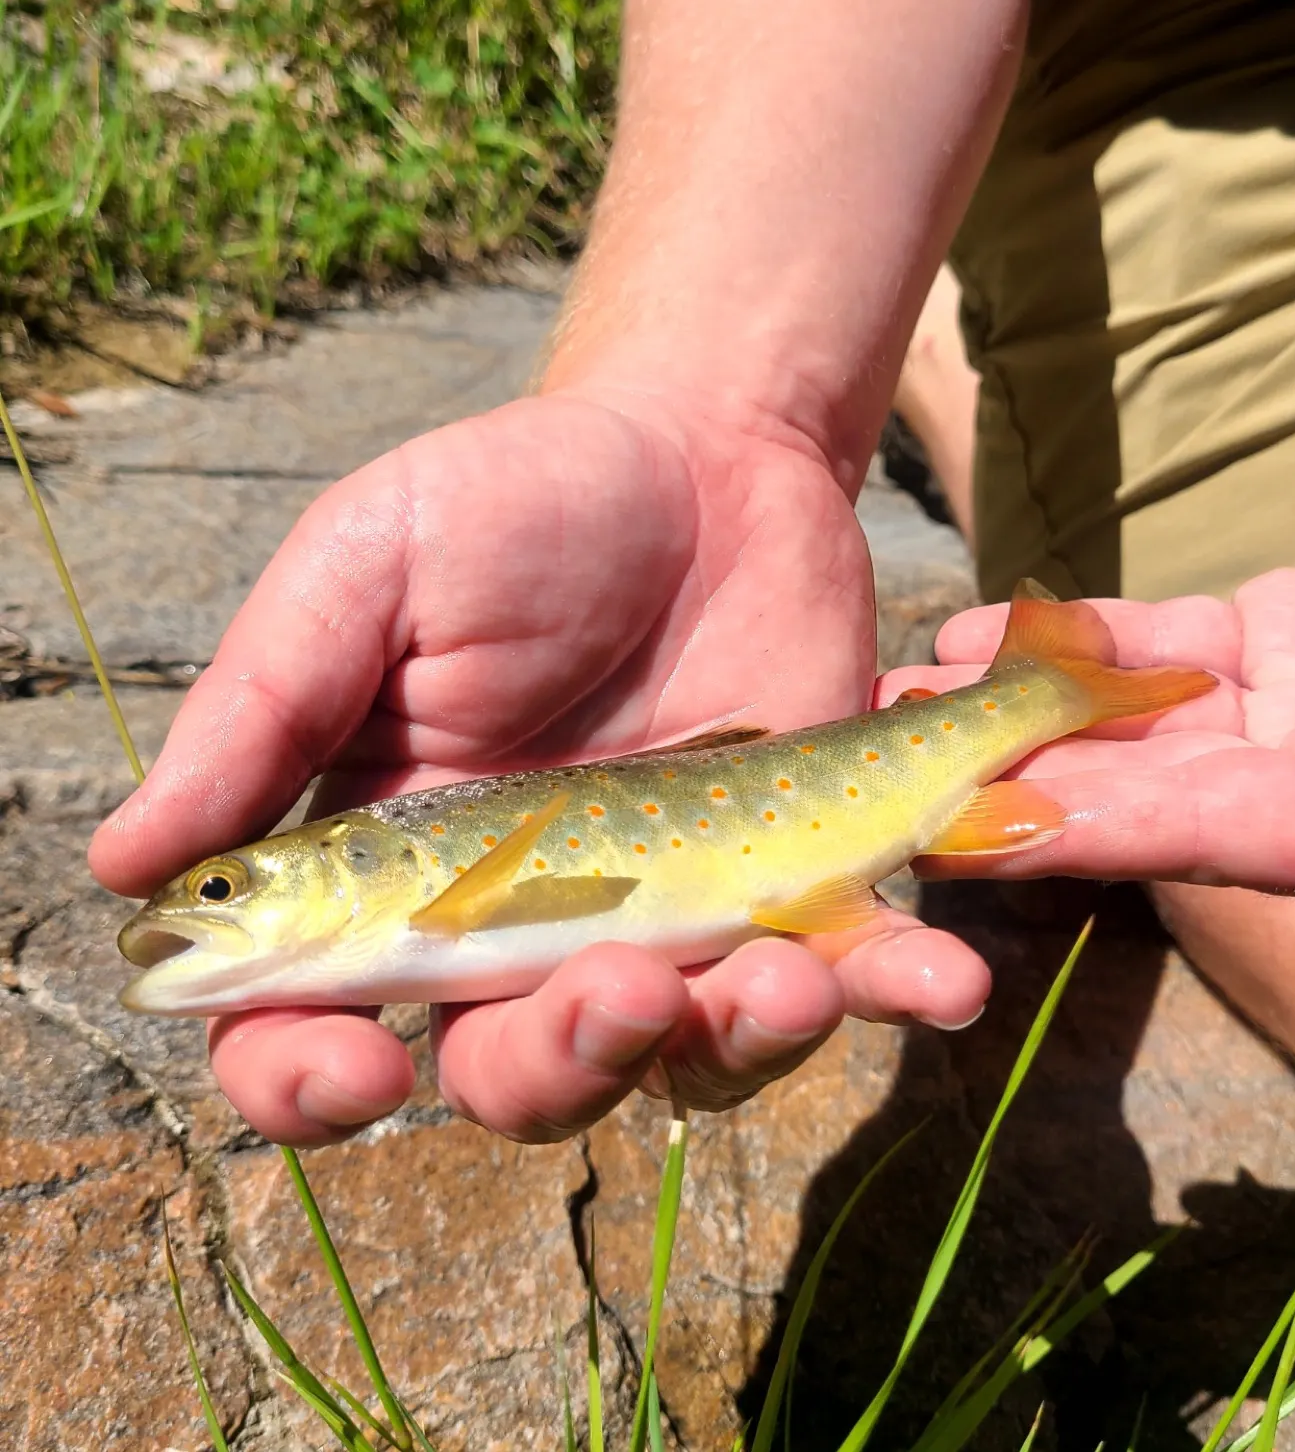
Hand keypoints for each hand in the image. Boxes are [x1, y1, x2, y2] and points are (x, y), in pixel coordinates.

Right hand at [90, 390, 991, 1145]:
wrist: (714, 452)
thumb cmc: (522, 503)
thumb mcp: (370, 572)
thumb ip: (262, 713)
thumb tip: (129, 868)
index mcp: (391, 865)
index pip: (311, 1024)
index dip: (310, 1079)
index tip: (356, 1068)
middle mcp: (520, 922)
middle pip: (510, 1074)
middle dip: (557, 1064)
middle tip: (612, 987)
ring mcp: (662, 917)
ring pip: (674, 1060)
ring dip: (729, 1047)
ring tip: (787, 978)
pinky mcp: (787, 887)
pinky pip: (824, 980)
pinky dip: (877, 990)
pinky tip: (929, 972)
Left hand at [902, 377, 1294, 1177]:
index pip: (1224, 835)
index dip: (1093, 835)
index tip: (963, 838)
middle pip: (1156, 791)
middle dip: (1017, 783)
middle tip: (878, 781)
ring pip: (1145, 718)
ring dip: (1021, 710)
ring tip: (895, 704)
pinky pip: (1171, 645)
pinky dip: (1082, 639)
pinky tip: (975, 634)